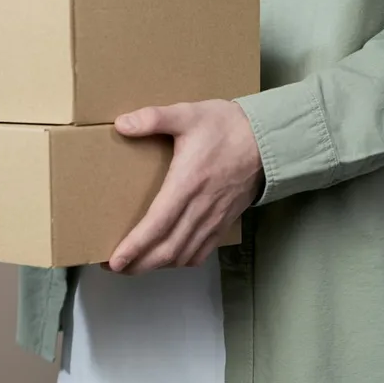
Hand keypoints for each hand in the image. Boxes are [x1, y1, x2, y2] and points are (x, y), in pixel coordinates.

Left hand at [107, 100, 262, 274]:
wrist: (269, 140)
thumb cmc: (227, 127)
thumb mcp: (187, 114)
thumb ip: (153, 118)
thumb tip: (121, 124)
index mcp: (187, 184)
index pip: (157, 225)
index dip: (135, 246)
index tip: (115, 260)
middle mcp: (200, 208)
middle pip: (168, 249)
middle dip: (138, 264)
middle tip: (113, 267)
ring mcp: (214, 218)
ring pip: (183, 255)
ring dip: (157, 265)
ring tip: (133, 266)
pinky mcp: (224, 221)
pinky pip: (201, 251)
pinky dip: (181, 260)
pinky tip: (168, 258)